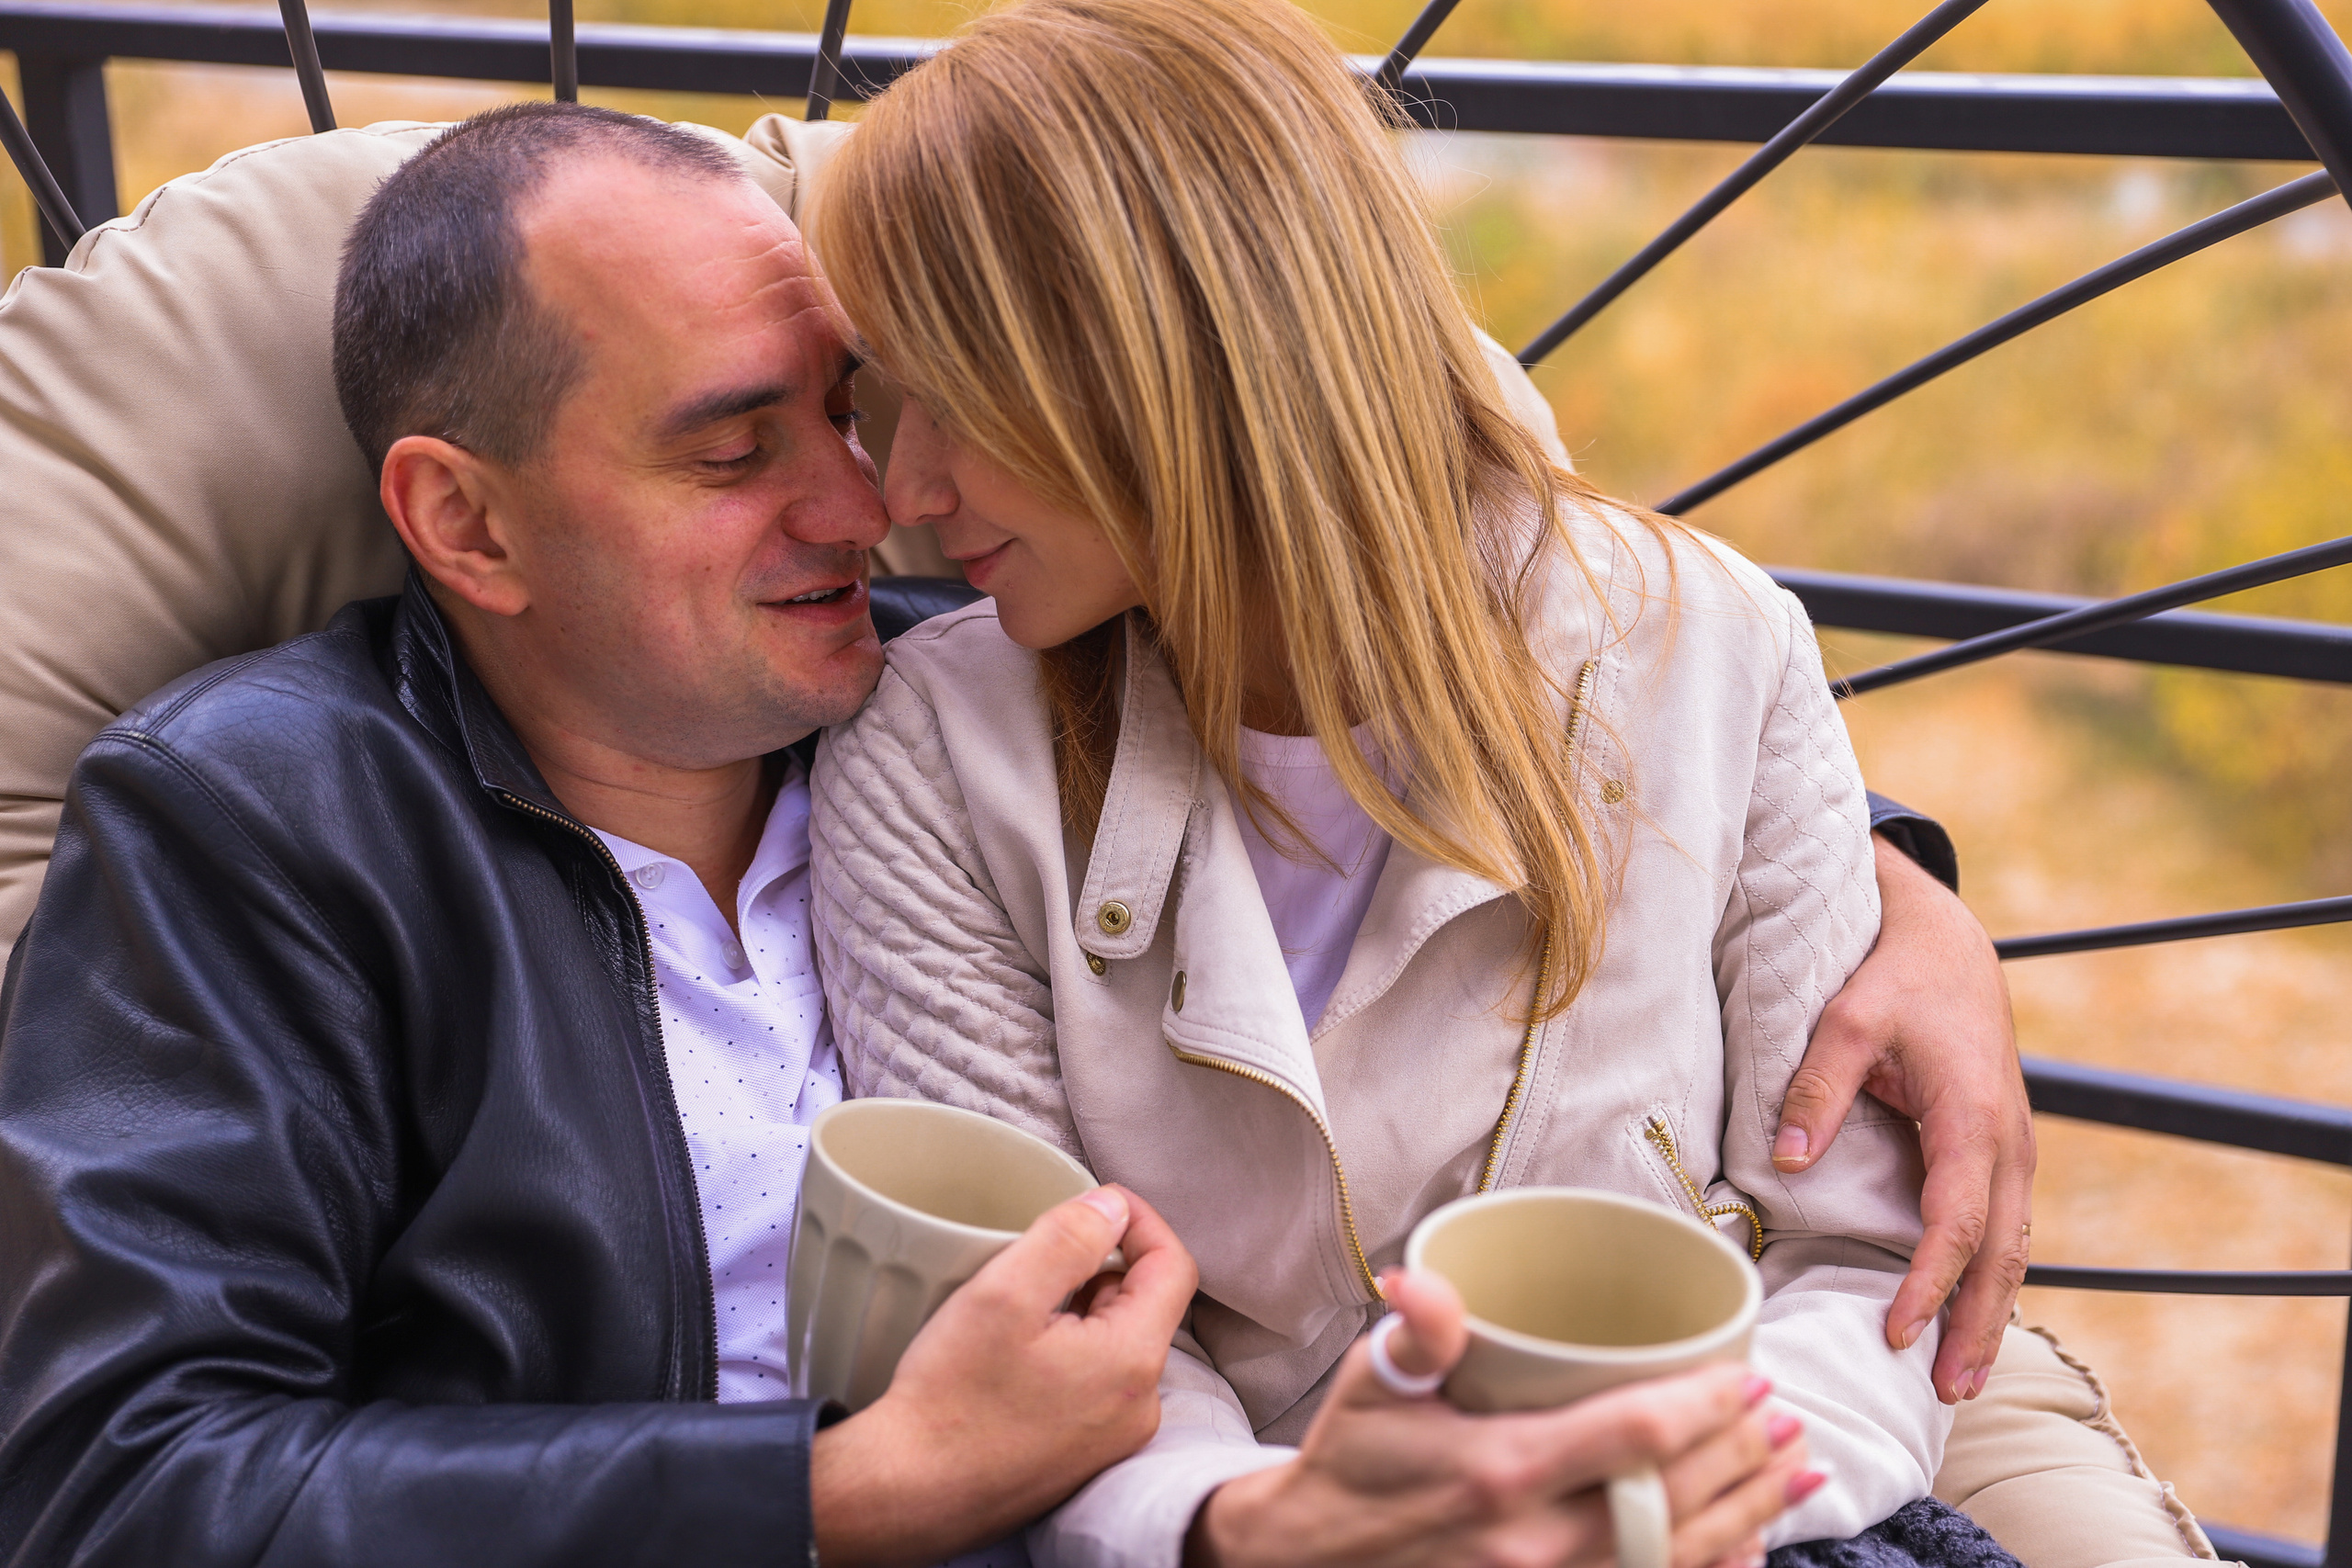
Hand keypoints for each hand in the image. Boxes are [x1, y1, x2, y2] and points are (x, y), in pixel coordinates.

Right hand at [812, 1184, 1197, 1565]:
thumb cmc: (950, 1397)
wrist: (908, 1492)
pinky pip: (1095, 1385)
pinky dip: (1068, 1353)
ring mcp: (1113, 1440)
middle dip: (1099, 1267)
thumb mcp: (1005, 1293)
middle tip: (1036, 1257)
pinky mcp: (1082, 1459)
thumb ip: (1069, 1237)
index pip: (1172, 1266)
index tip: (1097, 1201)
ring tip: (1018, 1308)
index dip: (1140, 1220)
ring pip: (1115, 1344)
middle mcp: (1140, 1407)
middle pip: (1143, 1305)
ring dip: (1080, 1311)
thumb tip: (1112, 1206)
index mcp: (1133, 1361)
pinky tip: (1014, 1356)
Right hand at [1187, 1270, 1814, 1567]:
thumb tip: (1421, 1275)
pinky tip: (1750, 1548)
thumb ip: (1416, 1332)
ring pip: (1676, 1555)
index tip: (1747, 1377)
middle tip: (1787, 1414)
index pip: (1634, 1437)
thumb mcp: (1372, 1385)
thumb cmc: (1351, 1461)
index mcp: (1501, 1473)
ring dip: (1748, 1513)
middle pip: (1674, 1500)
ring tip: (1798, 1472)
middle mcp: (1535, 1543)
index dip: (1705, 1407)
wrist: (1310, 1562)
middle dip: (1743, 1457)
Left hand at [1775, 833, 2033, 1404]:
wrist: (1948, 943)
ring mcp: (2012, 1149)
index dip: (1930, 1284)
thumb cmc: (1895, 978)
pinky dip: (1989, 1278)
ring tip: (1960, 1379)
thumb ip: (1816, 1090)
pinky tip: (1966, 1317)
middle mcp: (2007, 1142)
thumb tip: (1786, 1161)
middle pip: (2001, 1254)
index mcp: (1973, 1116)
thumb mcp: (1846, 1018)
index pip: (1955, 1222)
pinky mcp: (2001, 1150)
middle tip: (1946, 1392)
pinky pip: (2003, 1227)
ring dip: (1989, 1313)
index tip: (1899, 1331)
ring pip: (2012, 1248)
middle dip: (1976, 1326)